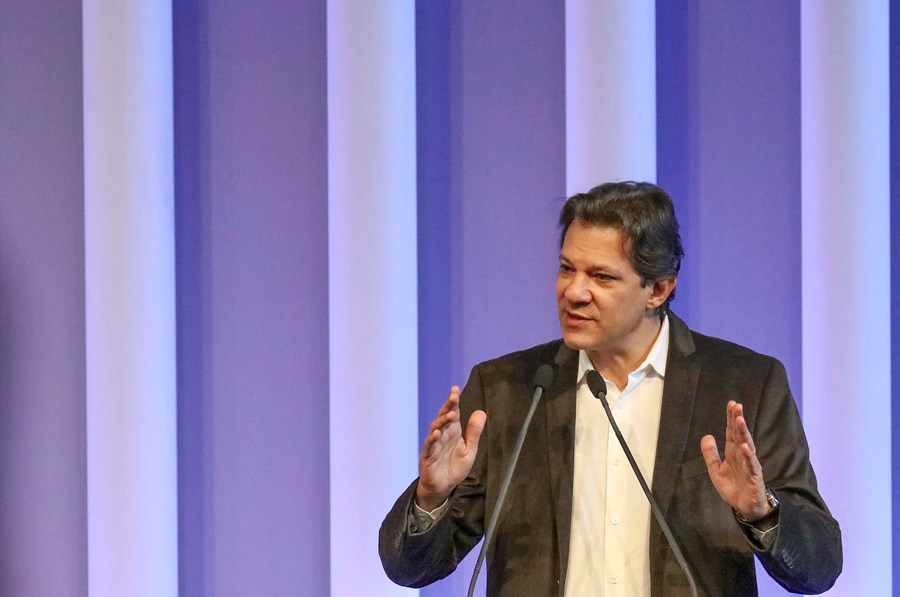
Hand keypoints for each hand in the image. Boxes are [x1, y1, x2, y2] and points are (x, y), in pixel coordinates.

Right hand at [416, 386, 486, 510]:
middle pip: (443, 417)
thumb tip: (481, 411)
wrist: (443, 487)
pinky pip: (429, 447)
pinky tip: (436, 433)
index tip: (455, 389)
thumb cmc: (455, 467)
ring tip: (450, 415)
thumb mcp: (469, 450)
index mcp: (453, 432)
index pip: (453, 413)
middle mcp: (442, 435)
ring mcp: (434, 445)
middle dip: (448, 407)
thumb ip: (474, 432)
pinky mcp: (428, 457)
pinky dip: (432, 440)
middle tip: (453, 397)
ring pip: (435, 429)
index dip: (453, 401)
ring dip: (442, 421)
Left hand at [700, 401, 770, 520]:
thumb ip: (710, 454)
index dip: (731, 418)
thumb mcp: (715, 470)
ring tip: (740, 420)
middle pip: (740, 434)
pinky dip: (748, 455)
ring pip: (747, 445)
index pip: (731, 432)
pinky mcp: (754, 476)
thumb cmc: (733, 487)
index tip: (731, 404)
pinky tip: (746, 447)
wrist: (744, 507)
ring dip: (743, 433)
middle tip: (737, 406)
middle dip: (738, 420)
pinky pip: (751, 464)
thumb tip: (707, 436)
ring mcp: (749, 464)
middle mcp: (742, 455)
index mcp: (732, 452)